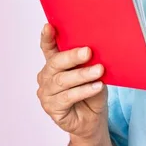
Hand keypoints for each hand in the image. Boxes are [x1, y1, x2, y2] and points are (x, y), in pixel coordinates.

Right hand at [36, 23, 107, 138]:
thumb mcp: (93, 72)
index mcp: (55, 64)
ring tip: (99, 71)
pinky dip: (84, 90)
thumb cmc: (92, 91)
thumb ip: (89, 62)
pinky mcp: (52, 108)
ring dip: (82, 75)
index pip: (48, 48)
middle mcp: (47, 77)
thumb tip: (96, 48)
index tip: (49, 26)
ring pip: (62, 81)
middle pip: (56, 63)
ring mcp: (47, 93)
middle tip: (88, 51)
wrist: (93, 119)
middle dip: (72, 56)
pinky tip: (97, 86)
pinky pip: (68, 97)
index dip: (47, 37)